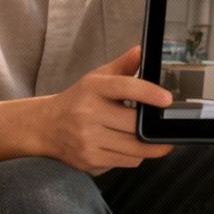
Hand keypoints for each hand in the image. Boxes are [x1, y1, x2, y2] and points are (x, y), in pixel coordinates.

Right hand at [40, 45, 174, 174]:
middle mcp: (88, 114)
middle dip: (152, 126)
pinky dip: (137, 156)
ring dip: (151, 146)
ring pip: (134, 148)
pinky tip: (132, 147)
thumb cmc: (77, 101)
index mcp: (93, 88)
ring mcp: (88, 140)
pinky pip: (127, 162)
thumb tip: (141, 51)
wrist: (46, 126)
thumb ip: (123, 66)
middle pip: (134, 124)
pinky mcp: (90, 160)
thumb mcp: (97, 78)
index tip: (167, 99)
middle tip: (164, 124)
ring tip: (155, 139)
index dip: (149, 93)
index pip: (125, 87)